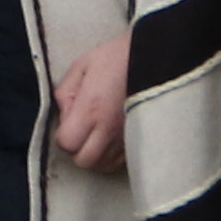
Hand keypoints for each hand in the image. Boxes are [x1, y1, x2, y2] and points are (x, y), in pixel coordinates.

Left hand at [50, 28, 132, 174]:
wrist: (156, 55)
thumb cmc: (118, 57)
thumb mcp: (82, 65)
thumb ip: (65, 92)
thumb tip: (64, 115)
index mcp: (91, 108)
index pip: (67, 143)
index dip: (64, 136)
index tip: (70, 122)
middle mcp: (109, 128)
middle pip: (84, 161)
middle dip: (78, 149)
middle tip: (83, 130)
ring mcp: (127, 136)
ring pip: (104, 165)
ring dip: (96, 154)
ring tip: (98, 134)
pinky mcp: (141, 139)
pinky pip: (122, 161)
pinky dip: (113, 155)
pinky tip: (112, 138)